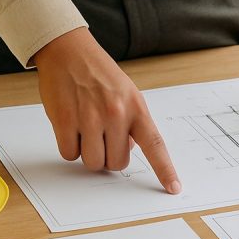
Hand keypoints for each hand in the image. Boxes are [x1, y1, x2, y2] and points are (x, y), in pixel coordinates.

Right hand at [33, 28, 180, 192]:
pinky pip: (69, 154)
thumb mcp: (127, 93)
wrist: (69, 50)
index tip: (173, 188)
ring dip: (88, 153)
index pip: (155, 144)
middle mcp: (116, 113)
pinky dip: (69, 147)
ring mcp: (90, 117)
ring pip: (92, 162)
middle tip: (101, 138)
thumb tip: (127, 150)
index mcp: (136, 108)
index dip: (165, 169)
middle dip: (109, 157)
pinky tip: (70, 126)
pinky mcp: (64, 120)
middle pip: (116, 163)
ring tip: (85, 129)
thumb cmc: (99, 74)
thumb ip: (132, 122)